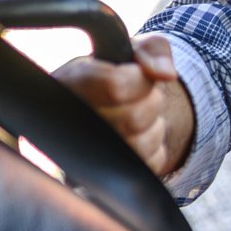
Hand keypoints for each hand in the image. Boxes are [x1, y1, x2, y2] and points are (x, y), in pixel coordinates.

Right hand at [53, 32, 196, 179]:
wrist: (110, 107)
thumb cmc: (119, 73)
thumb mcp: (133, 49)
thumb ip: (153, 49)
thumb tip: (166, 74)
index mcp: (67, 83)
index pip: (116, 86)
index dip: (140, 80)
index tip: (137, 74)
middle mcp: (63, 120)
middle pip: (133, 118)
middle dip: (150, 103)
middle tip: (139, 98)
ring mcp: (75, 156)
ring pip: (140, 145)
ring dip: (152, 128)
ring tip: (136, 118)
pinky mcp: (94, 181)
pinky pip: (147, 165)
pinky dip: (153, 150)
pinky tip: (134, 140)